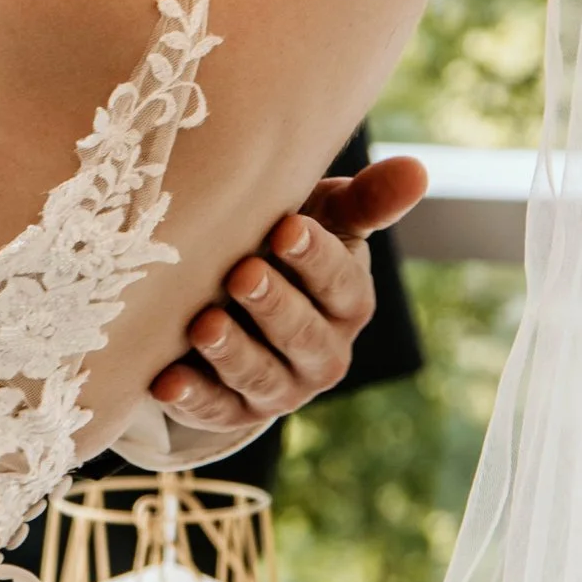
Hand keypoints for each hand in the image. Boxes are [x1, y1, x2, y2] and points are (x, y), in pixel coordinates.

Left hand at [146, 151, 428, 435]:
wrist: (241, 298)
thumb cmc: (287, 245)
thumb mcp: (325, 219)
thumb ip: (365, 201)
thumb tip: (417, 170)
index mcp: (349, 302)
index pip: (340, 284)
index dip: (315, 258)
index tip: (285, 228)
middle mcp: (322, 352)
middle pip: (302, 333)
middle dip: (273, 305)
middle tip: (241, 274)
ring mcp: (280, 388)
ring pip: (260, 376)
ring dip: (232, 352)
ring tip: (203, 325)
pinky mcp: (235, 411)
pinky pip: (214, 409)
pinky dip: (190, 396)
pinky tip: (164, 381)